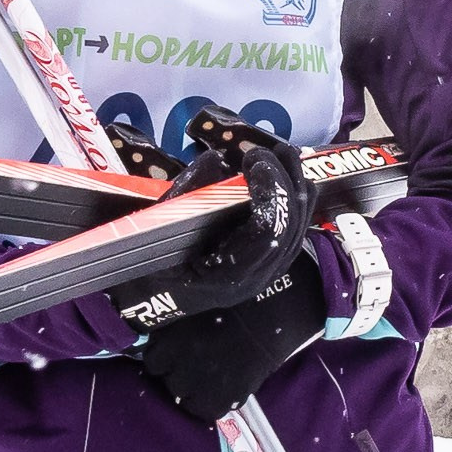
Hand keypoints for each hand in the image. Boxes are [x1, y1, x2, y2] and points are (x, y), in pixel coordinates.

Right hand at [112, 126, 312, 332]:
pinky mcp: (274, 260)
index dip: (271, 192)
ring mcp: (270, 271)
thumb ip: (186, 196)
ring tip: (279, 153)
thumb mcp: (156, 234)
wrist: (154, 301)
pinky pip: (297, 225)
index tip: (255, 161)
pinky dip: (293, 195)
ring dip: (294, 183)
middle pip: (290, 224)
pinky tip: (284, 172)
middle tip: (265, 150)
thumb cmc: (151, 269)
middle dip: (284, 180)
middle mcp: (258, 277)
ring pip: (300, 223)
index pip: (269, 231)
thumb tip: (215, 159)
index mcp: (229, 276)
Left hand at [140, 255, 328, 420]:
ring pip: (183, 395)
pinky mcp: (220, 399)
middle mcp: (177, 363)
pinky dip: (212, 403)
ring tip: (212, 375)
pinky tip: (223, 389)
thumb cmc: (241, 302)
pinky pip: (206, 410)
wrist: (275, 314)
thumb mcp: (200, 306)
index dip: (168, 355)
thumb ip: (180, 322)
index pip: (153, 359)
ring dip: (194, 387)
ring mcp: (198, 383)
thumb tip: (167, 334)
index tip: (181, 349)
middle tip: (199, 360)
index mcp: (170, 339)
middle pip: (167, 378)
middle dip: (179, 370)